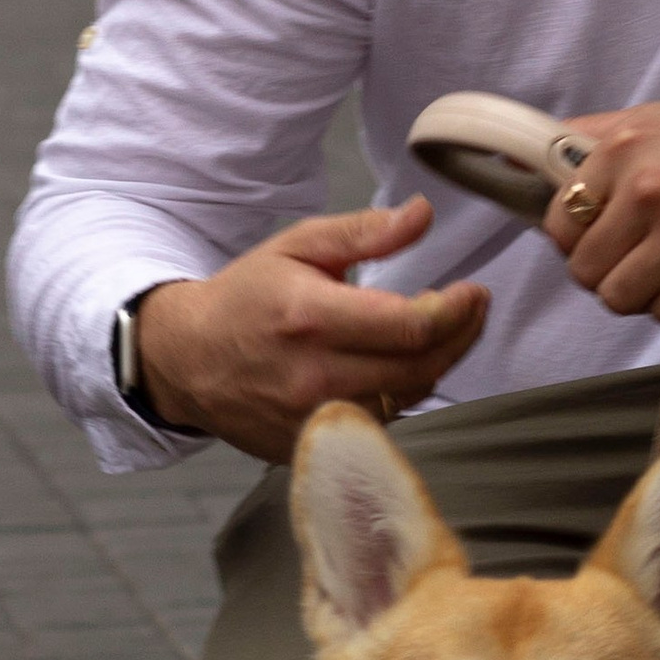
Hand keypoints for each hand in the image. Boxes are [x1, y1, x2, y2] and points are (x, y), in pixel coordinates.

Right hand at [133, 199, 487, 463]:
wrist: (185, 359)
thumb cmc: (246, 297)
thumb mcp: (298, 246)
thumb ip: (364, 232)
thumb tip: (423, 214)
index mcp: (311, 318)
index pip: (410, 327)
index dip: (456, 311)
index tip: (475, 292)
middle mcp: (313, 376)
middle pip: (419, 368)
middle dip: (461, 336)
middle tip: (473, 309)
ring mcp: (311, 420)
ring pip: (405, 398)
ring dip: (436, 364)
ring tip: (444, 332)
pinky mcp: (310, 446)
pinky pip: (379, 422)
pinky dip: (401, 392)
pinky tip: (404, 364)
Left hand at [542, 100, 659, 321]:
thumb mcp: (654, 120)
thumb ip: (585, 139)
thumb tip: (510, 158)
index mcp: (626, 149)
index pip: (559, 224)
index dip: (576, 237)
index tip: (600, 234)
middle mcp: (651, 191)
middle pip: (585, 269)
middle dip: (606, 269)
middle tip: (638, 254)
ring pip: (620, 298)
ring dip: (640, 292)